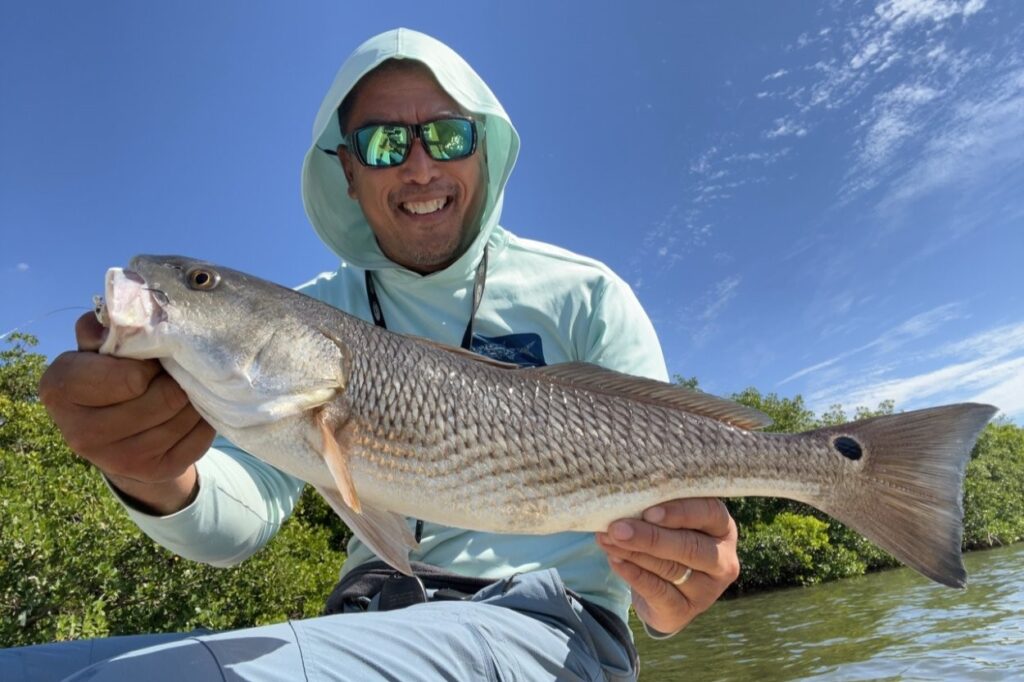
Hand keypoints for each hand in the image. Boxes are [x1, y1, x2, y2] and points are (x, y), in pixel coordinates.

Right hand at [37, 312, 213, 513]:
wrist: (118, 431)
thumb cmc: (108, 374)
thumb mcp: (99, 346)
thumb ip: (105, 328)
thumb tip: (119, 321)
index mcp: (60, 390)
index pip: (130, 376)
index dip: (150, 363)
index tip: (148, 359)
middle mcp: (81, 433)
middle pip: (165, 397)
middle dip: (177, 379)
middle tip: (174, 372)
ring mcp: (118, 461)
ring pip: (184, 416)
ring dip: (193, 396)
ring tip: (183, 387)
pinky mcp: (153, 473)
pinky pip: (199, 437)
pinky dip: (203, 419)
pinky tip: (191, 410)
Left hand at [596, 498, 739, 635]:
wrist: (665, 593)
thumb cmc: (668, 541)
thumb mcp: (672, 523)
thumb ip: (658, 511)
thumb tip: (625, 501)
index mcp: (722, 528)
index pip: (710, 513)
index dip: (680, 512)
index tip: (648, 512)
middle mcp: (723, 560)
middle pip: (690, 546)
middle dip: (650, 536)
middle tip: (617, 529)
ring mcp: (708, 590)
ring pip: (671, 569)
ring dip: (635, 553)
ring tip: (608, 540)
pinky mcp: (686, 611)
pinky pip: (658, 592)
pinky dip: (634, 574)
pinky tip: (615, 560)